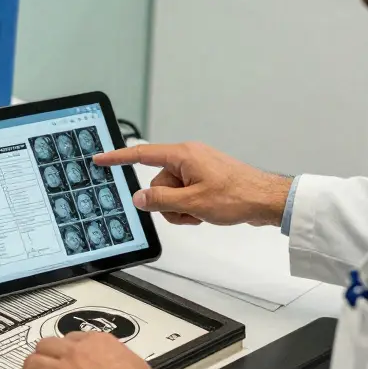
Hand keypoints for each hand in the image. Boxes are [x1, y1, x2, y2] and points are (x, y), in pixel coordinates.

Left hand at [21, 332, 160, 368]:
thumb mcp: (133, 362)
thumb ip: (114, 356)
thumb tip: (110, 363)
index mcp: (97, 343)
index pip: (69, 338)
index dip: (64, 351)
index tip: (64, 359)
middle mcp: (76, 353)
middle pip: (45, 346)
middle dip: (43, 357)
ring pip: (32, 365)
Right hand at [92, 142, 292, 226]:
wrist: (266, 199)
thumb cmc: (237, 196)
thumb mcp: (193, 203)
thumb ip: (161, 200)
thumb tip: (139, 197)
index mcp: (183, 155)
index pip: (142, 155)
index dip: (118, 158)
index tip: (100, 159)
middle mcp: (188, 158)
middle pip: (157, 182)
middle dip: (166, 202)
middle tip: (188, 211)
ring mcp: (198, 169)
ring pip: (170, 192)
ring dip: (180, 208)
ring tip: (200, 213)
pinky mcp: (205, 180)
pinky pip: (184, 195)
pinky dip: (190, 207)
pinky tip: (205, 213)